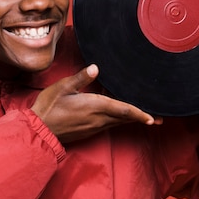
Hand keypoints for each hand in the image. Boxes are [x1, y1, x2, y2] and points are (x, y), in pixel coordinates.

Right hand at [31, 65, 161, 143]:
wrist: (39, 130)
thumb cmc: (49, 107)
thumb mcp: (62, 88)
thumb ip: (80, 78)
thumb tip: (96, 68)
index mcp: (94, 106)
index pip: (123, 110)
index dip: (139, 113)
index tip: (152, 118)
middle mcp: (98, 119)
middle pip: (125, 119)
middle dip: (142, 118)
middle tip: (158, 119)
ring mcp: (94, 127)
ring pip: (117, 122)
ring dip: (131, 119)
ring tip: (146, 117)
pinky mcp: (89, 131)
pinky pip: (108, 124)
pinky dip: (118, 120)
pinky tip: (117, 112)